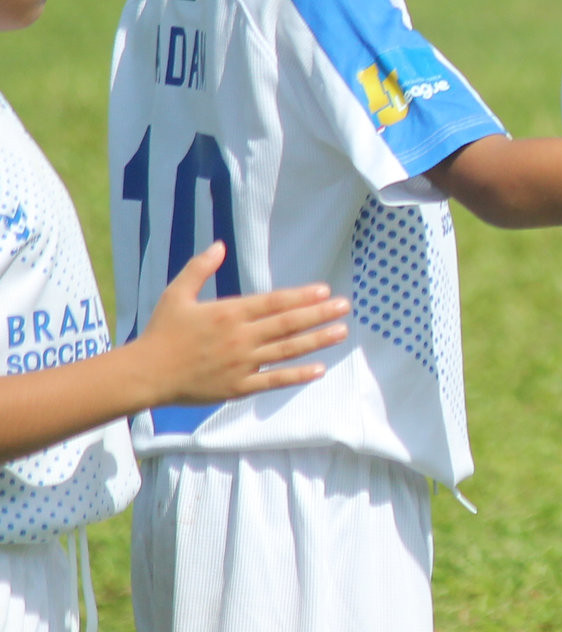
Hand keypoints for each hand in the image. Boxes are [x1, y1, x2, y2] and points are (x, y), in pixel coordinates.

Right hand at [130, 244, 345, 404]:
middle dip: (319, 314)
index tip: (324, 291)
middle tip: (345, 306)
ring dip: (317, 341)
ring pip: (287, 350)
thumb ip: (199, 268)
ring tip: (341, 332)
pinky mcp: (238, 386)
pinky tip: (319, 369)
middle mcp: (240, 337)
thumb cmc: (162, 332)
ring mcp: (242, 363)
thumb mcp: (176, 294)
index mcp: (228, 313)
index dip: (301, 297)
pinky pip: (273, 380)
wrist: (145, 373)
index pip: (274, 303)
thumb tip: (219, 245)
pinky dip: (297, 375)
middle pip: (288, 324)